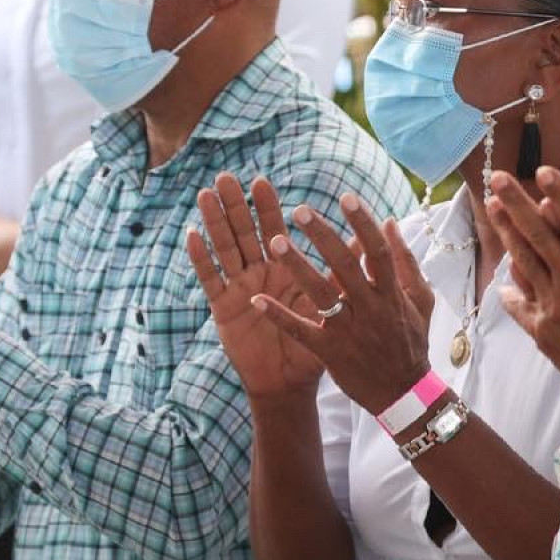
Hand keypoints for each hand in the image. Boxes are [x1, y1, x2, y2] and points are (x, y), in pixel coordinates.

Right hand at [187, 173, 326, 401]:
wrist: (290, 381)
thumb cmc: (312, 343)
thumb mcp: (327, 303)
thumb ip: (341, 270)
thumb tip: (366, 240)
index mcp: (283, 268)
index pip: (273, 230)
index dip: (266, 208)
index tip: (261, 182)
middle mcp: (258, 272)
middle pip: (244, 232)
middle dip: (235, 205)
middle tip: (226, 177)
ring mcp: (238, 288)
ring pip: (225, 249)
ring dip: (215, 222)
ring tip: (206, 196)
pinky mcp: (223, 308)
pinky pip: (210, 280)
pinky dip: (201, 259)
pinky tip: (193, 236)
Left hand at [250, 192, 435, 412]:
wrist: (404, 394)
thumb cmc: (412, 342)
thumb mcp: (420, 300)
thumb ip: (406, 262)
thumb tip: (391, 222)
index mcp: (391, 293)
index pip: (378, 251)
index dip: (363, 223)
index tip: (346, 196)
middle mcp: (370, 308)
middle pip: (345, 266)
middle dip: (323, 236)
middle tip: (300, 210)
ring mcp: (349, 331)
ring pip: (321, 294)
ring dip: (297, 266)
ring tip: (274, 241)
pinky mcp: (329, 352)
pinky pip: (300, 331)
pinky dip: (278, 315)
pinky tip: (255, 299)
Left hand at [485, 167, 559, 426]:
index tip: (545, 171)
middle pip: (542, 237)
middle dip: (518, 204)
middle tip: (497, 177)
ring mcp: (554, 309)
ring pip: (526, 262)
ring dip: (508, 232)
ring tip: (492, 206)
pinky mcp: (541, 331)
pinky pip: (520, 303)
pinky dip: (511, 287)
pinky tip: (502, 273)